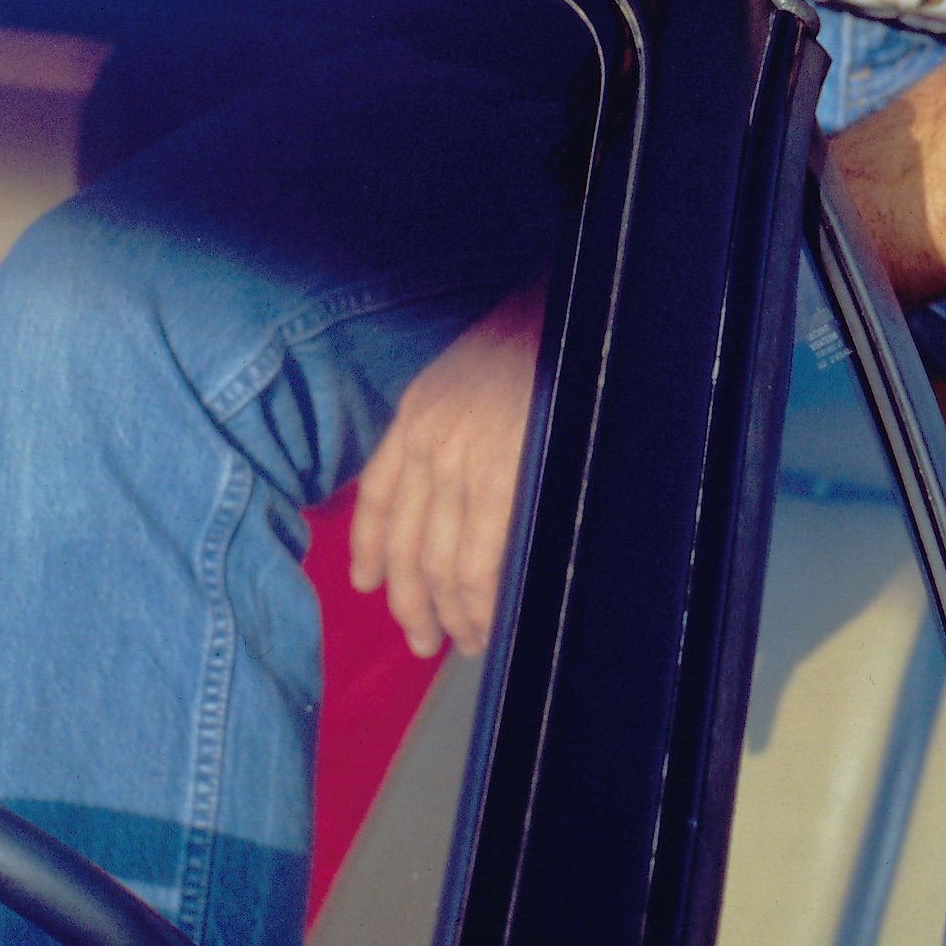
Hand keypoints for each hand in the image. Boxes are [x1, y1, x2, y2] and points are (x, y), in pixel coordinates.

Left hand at [349, 281, 546, 660]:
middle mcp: (427, 440)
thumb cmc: (536, 337)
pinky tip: (487, 621)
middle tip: (422, 638)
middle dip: (411, 601)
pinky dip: (481, 603)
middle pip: (403, 544)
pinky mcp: (501, 483)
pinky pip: (480, 563)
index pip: (376, 496)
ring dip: (449, 612)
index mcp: (417, 412)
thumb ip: (449, 423)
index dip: (370, 548)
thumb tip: (452, 489)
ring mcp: (461, 464)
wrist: (577, 305)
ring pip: (439, 563)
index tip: (368, 583)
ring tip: (462, 640)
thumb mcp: (467, 372)